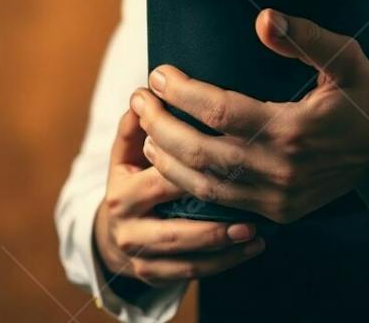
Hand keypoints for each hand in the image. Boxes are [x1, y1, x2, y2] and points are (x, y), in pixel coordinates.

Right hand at [93, 103, 267, 289]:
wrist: (114, 230)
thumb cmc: (132, 175)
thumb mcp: (127, 148)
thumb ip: (137, 122)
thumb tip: (145, 92)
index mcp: (122, 191)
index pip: (160, 176)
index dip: (193, 166)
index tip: (228, 154)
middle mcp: (128, 227)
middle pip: (175, 221)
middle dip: (213, 211)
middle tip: (252, 197)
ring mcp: (140, 256)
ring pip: (186, 254)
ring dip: (223, 243)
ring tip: (255, 228)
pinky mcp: (154, 276)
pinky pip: (193, 272)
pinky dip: (224, 263)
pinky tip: (252, 247)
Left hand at [130, 8, 368, 224]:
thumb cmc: (364, 93)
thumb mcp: (344, 56)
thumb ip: (304, 37)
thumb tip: (263, 18)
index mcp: (292, 130)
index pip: (219, 112)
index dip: (182, 93)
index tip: (159, 73)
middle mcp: (280, 172)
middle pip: (201, 153)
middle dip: (161, 125)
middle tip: (138, 98)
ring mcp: (278, 199)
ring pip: (205, 186)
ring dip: (167, 159)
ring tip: (144, 129)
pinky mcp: (278, 213)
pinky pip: (222, 205)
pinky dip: (189, 187)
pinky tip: (170, 165)